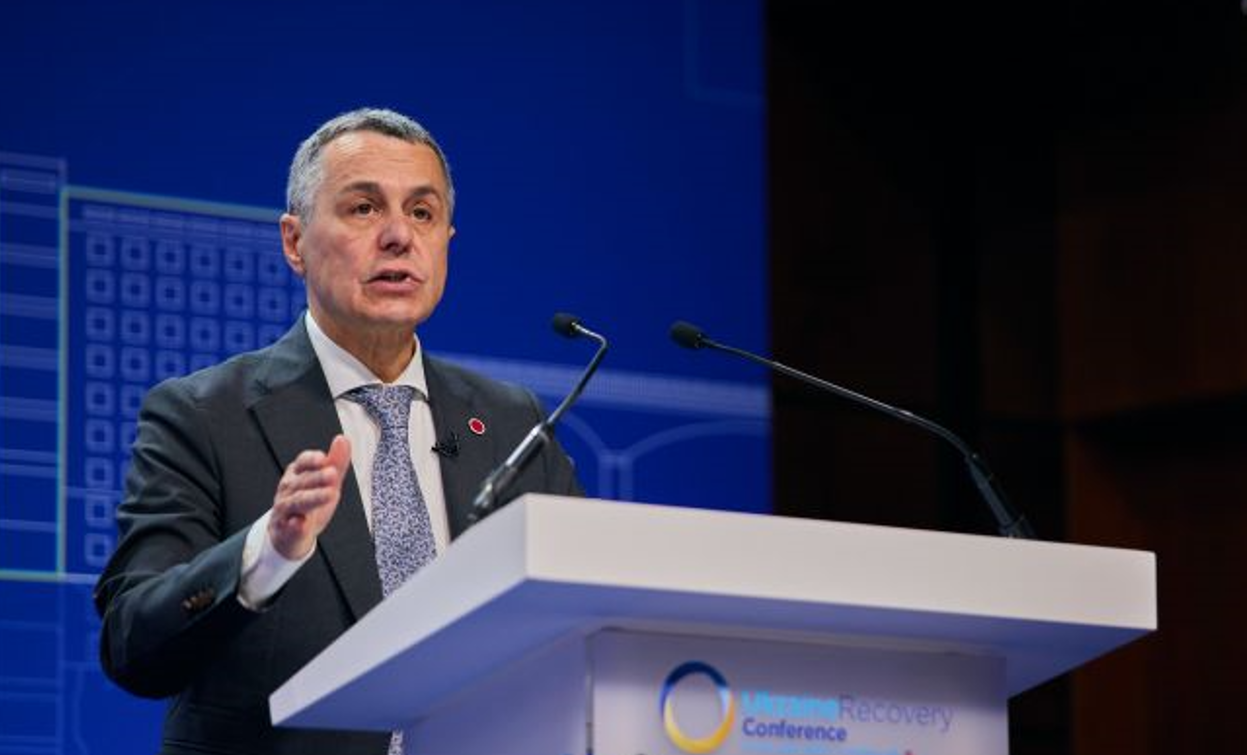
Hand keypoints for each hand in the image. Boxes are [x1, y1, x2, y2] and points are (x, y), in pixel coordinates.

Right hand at [269, 435, 351, 559]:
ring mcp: (284, 509)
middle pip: (302, 481)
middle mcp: (288, 489)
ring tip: (329, 494)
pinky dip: (294, 525)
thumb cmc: (309, 503)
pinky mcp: (284, 529)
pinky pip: (288, 527)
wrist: (290, 534)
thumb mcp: (327, 482)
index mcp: (297, 474)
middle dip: (317, 477)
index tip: (323, 458)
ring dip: (312, 498)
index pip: (302, 462)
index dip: (311, 459)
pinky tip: (300, 523)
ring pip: (296, 502)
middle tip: (333, 474)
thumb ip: (336, 462)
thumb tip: (343, 439)